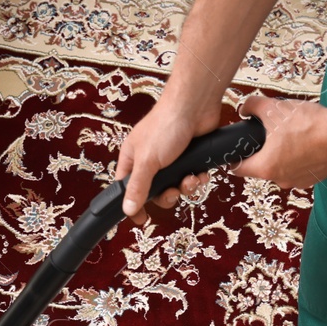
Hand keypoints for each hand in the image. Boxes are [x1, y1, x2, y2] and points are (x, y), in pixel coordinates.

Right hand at [117, 100, 221, 223]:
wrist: (195, 105)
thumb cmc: (165, 125)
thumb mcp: (147, 161)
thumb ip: (138, 187)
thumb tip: (127, 209)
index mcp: (132, 159)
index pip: (126, 189)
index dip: (133, 204)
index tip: (141, 219)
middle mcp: (149, 160)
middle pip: (154, 192)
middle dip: (167, 196)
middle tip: (173, 192)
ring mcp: (170, 160)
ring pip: (175, 187)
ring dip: (185, 188)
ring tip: (190, 179)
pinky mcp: (189, 158)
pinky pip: (190, 178)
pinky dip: (196, 179)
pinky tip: (200, 173)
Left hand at [231, 94, 326, 189]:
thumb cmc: (310, 124)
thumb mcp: (274, 108)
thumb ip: (253, 106)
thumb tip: (245, 108)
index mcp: (266, 167)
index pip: (238, 169)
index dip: (234, 158)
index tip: (237, 151)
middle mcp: (280, 179)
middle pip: (261, 167)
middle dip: (263, 151)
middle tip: (270, 134)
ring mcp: (297, 181)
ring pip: (281, 168)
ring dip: (282, 155)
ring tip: (292, 136)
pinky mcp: (312, 180)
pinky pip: (298, 169)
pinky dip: (299, 158)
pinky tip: (306, 143)